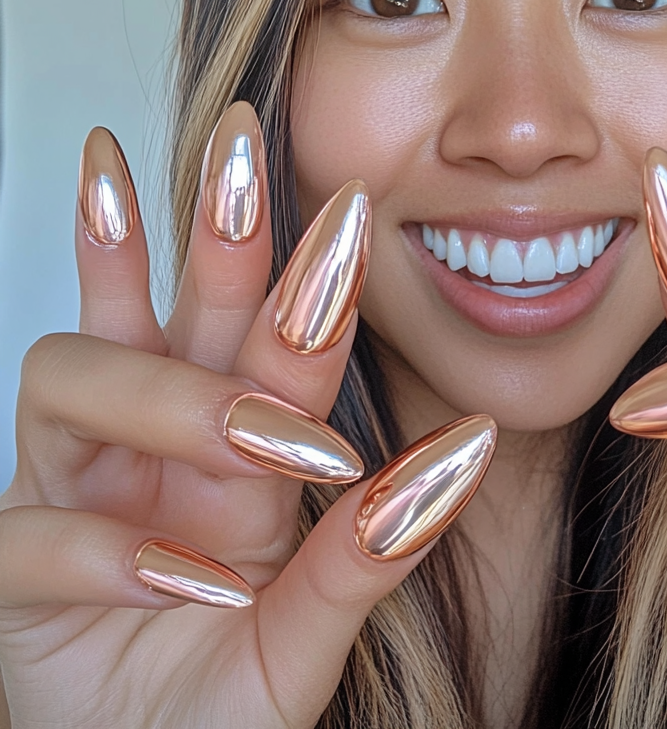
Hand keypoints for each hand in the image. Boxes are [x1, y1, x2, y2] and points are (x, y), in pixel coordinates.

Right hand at [0, 105, 494, 728]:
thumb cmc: (219, 702)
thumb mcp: (309, 631)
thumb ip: (372, 551)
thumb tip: (470, 448)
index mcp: (232, 454)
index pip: (263, 337)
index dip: (300, 269)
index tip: (353, 201)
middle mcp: (147, 452)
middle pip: (166, 307)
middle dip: (203, 230)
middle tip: (243, 143)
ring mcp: (70, 495)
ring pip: (75, 377)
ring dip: (174, 399)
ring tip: (266, 443)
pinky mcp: (8, 569)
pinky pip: (35, 530)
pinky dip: (116, 551)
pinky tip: (196, 581)